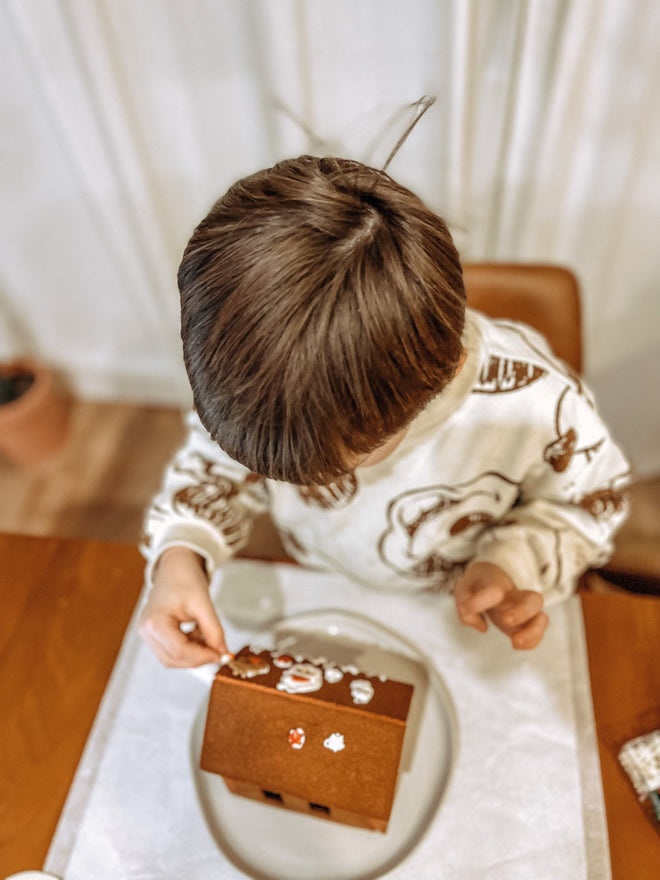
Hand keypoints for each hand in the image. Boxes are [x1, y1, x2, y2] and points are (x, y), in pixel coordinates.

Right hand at [138, 546, 227, 666]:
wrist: (174, 566)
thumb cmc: (185, 578)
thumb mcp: (203, 603)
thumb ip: (213, 630)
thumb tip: (223, 653)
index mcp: (155, 622)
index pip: (179, 651)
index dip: (203, 656)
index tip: (221, 655)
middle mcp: (146, 631)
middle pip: (174, 659)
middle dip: (198, 658)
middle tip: (218, 651)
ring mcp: (147, 634)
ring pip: (171, 659)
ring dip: (193, 655)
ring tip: (207, 638)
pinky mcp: (153, 634)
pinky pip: (170, 651)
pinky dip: (188, 649)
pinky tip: (198, 635)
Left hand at [454, 561, 548, 649]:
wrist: (490, 580)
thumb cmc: (477, 586)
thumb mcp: (463, 590)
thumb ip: (466, 606)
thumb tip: (481, 627)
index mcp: (496, 583)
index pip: (494, 588)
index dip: (481, 599)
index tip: (466, 607)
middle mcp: (515, 596)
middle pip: (534, 599)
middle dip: (522, 612)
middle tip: (506, 620)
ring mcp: (523, 611)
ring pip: (543, 618)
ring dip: (533, 632)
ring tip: (515, 642)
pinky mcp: (525, 625)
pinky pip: (538, 634)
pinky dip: (531, 642)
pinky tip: (516, 644)